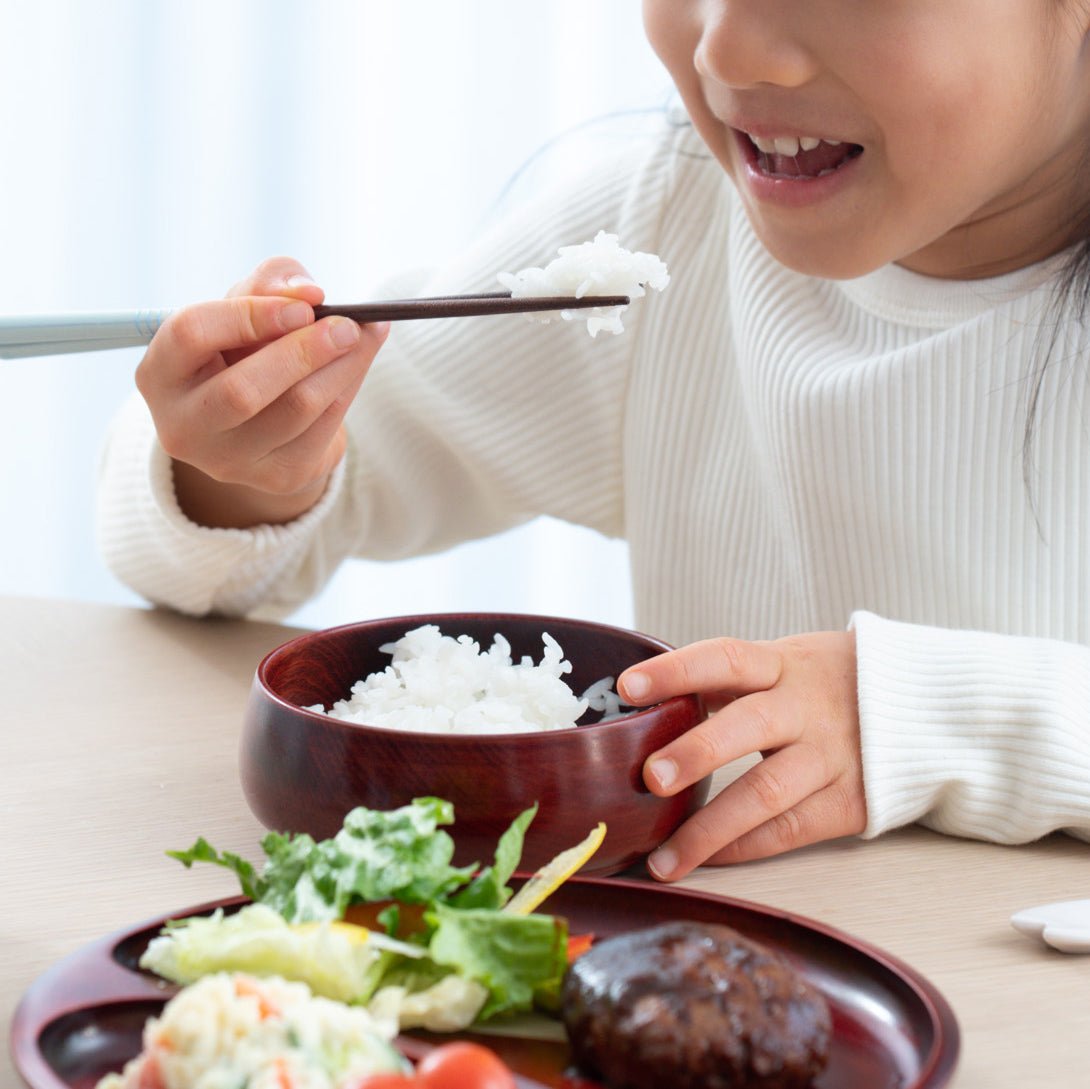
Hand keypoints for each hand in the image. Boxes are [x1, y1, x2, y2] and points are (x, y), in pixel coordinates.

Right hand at [136, 256, 388, 527]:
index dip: (250, 315)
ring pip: (294, 411)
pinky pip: (322, 431)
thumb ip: (270, 283)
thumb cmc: (245, 345)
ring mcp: (227, 460)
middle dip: (303, 352)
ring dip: (340, 369)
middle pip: (242, 391)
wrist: (261, 416)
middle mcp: (183, 425)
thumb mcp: (246, 304)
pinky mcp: (274, 477)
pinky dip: (347, 391)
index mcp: (159, 373)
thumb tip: (309, 292)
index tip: (303, 306)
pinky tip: (358, 364)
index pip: (191, 335)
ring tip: (362, 336)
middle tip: (347, 325)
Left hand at [618, 631, 865, 879]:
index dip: (675, 670)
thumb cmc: (825, 684)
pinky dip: (743, 848)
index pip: (724, 658)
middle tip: (651, 778)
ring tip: (662, 860)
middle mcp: (806, 708)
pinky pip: (789, 831)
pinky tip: (705, 861)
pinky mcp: (851, 801)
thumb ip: (723, 684)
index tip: (627, 686)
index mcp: (782, 665)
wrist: (922, 707)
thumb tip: (646, 712)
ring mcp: (832, 756)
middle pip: (749, 727)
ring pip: (766, 794)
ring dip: (709, 829)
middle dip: (698, 753)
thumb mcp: (782, 665)